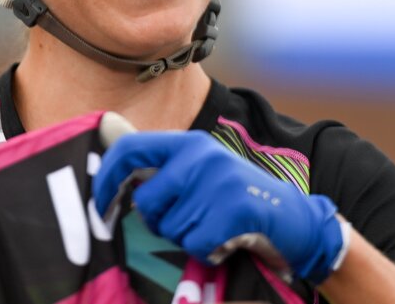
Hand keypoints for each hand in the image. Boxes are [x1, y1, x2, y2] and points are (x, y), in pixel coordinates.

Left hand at [93, 131, 347, 284]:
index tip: (100, 206)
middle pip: (147, 201)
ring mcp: (218, 181)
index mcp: (187, 144)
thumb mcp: (200, 173)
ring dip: (187, 238)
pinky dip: (207, 252)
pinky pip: (195, 244)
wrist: (295, 220)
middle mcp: (200, 156)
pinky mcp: (233, 209)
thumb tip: (110, 172)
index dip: (107, 179)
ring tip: (213, 227)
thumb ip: (162, 170)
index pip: (130, 149)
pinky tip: (225, 241)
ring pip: (171, 227)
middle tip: (186, 222)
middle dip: (159, 222)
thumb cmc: (235, 199)